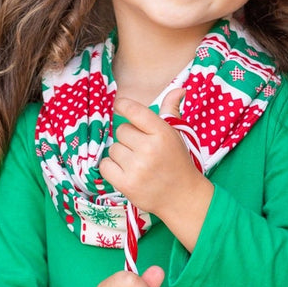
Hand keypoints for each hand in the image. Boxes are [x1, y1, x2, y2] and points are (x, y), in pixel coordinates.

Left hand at [99, 90, 210, 230]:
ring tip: (137, 164)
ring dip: (121, 155)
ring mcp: (137, 168)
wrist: (183, 197)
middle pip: (121, 131)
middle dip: (128, 139)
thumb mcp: (176, 135)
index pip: (133, 110)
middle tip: (141, 151)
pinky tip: (126, 172)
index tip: (120, 106)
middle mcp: (149, 148)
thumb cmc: (178, 163)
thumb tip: (179, 89)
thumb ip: (171, 111)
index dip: (122, 106)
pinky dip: (112, 168)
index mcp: (162, 132)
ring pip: (113, 149)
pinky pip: (105, 166)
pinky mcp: (127, 184)